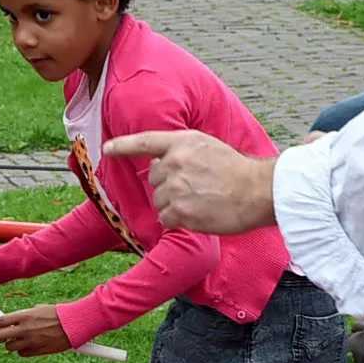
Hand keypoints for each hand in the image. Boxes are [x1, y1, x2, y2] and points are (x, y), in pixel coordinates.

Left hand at [0, 304, 71, 356]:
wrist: (73, 324)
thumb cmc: (57, 314)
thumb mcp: (37, 310)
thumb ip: (23, 316)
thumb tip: (10, 322)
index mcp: (24, 315)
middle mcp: (24, 329)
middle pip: (0, 337)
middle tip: (0, 336)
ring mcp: (30, 341)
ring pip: (9, 347)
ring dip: (11, 344)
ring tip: (21, 338)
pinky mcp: (37, 351)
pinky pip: (22, 354)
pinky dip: (23, 350)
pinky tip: (31, 344)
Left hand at [101, 131, 277, 233]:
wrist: (256, 191)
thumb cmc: (236, 170)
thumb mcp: (207, 147)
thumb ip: (182, 151)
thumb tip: (159, 163)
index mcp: (182, 142)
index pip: (145, 142)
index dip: (124, 145)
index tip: (107, 149)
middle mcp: (174, 162)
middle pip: (154, 178)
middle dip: (168, 184)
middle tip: (194, 187)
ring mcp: (176, 188)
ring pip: (158, 200)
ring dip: (173, 204)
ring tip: (199, 201)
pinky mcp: (180, 211)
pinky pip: (165, 218)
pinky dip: (177, 220)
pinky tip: (197, 215)